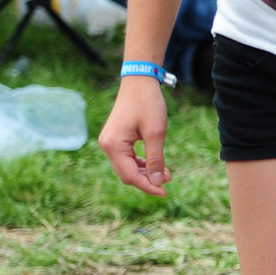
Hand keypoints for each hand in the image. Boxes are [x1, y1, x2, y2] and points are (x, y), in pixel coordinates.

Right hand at [99, 79, 172, 196]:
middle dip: (147, 180)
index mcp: (113, 146)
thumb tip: (157, 182)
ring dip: (145, 173)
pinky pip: (127, 158)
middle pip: (126, 174)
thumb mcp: (156, 133)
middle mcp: (107, 146)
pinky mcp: (116, 139)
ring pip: (127, 167)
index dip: (148, 186)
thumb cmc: (148, 104)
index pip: (130, 176)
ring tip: (166, 174)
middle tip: (169, 181)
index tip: (165, 192)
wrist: (139, 82)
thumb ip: (156, 159)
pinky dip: (141, 163)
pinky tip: (156, 165)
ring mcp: (110, 143)